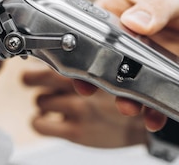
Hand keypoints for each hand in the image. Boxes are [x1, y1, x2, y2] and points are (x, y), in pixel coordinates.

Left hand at [21, 62, 146, 147]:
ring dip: (44, 100)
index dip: (44, 59)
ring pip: (40, 100)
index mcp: (95, 68)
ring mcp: (79, 109)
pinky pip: (39, 124)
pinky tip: (49, 119)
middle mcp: (86, 88)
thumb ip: (91, 59)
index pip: (58, 57)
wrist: (143, 128)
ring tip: (54, 100)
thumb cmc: (127, 98)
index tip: (40, 59)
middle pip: (40, 77)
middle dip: (34, 78)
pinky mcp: (75, 131)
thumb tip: (61, 45)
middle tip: (34, 79)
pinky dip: (39, 121)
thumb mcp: (114, 71)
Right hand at [74, 0, 178, 130]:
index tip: (79, 62)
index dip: (83, 45)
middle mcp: (129, 36)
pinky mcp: (162, 76)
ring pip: (126, 82)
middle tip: (96, 91)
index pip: (93, 26)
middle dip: (100, 79)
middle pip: (104, 60)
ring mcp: (144, 59)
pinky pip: (151, 96)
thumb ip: (158, 5)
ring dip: (124, 98)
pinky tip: (154, 118)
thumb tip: (135, 21)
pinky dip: (151, 110)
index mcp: (123, 8)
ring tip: (129, 107)